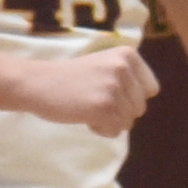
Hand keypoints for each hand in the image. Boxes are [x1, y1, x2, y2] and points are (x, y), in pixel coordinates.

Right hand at [26, 47, 158, 136]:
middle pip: (140, 108)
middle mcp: (124, 68)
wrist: (36, 82)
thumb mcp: (106, 65)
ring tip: (87, 105)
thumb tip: (148, 97)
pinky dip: (100, 129)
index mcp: (128, 55)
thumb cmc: (71, 77)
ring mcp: (114, 88)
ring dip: (108, 120)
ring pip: (128, 121)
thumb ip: (128, 77)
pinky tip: (84, 115)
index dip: (131, 97)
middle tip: (92, 98)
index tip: (108, 91)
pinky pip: (115, 131)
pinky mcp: (103, 107)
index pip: (151, 90)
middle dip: (118, 111)